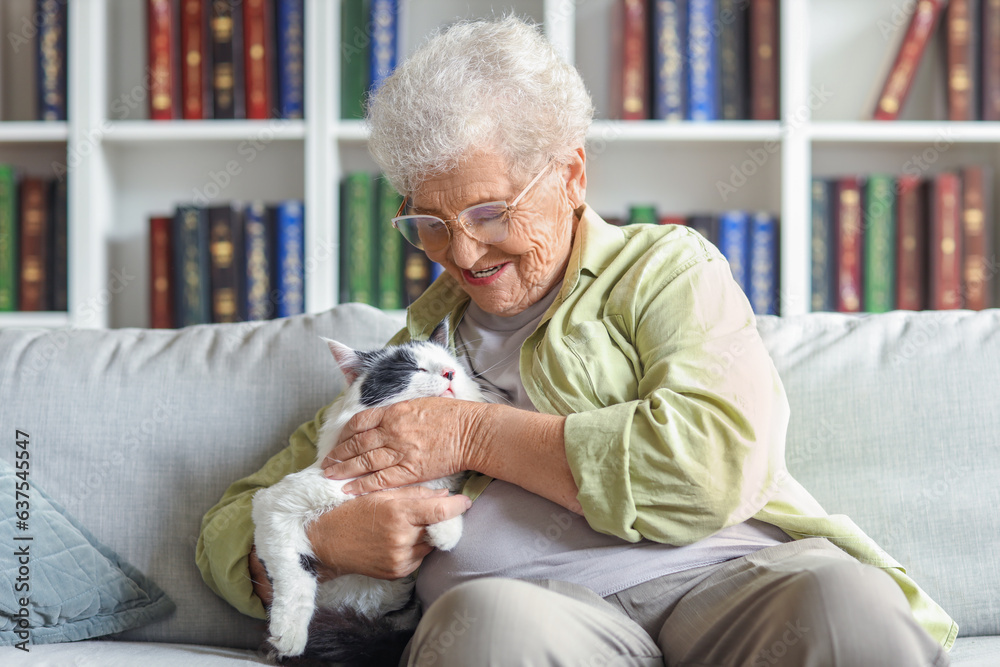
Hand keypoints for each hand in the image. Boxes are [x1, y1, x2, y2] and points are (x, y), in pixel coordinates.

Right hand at [307, 486, 471, 580]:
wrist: (326, 542)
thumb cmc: (351, 511)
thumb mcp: (380, 494)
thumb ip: (414, 494)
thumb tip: (444, 496)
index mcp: (398, 514)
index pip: (440, 511)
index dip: (457, 506)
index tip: (465, 501)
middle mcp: (401, 539)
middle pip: (437, 529)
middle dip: (439, 520)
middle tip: (433, 512)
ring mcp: (399, 559)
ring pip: (429, 545)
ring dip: (427, 535)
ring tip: (409, 526)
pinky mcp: (396, 572)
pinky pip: (418, 559)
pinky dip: (415, 549)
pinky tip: (400, 540)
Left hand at [322, 397, 488, 494]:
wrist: (472, 432)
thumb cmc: (452, 415)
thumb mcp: (420, 403)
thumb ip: (398, 412)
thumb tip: (384, 418)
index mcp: (394, 412)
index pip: (359, 423)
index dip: (344, 434)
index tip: (337, 443)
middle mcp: (392, 431)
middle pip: (356, 444)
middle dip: (338, 454)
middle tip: (325, 464)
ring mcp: (400, 452)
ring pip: (364, 462)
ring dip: (344, 470)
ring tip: (330, 477)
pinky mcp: (410, 471)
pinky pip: (381, 480)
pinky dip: (362, 485)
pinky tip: (350, 490)